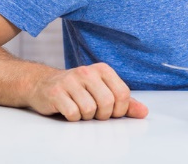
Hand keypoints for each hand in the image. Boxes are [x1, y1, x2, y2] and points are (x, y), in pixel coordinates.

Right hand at [28, 63, 147, 121]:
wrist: (43, 84)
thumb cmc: (77, 90)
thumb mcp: (103, 91)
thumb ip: (124, 102)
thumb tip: (144, 112)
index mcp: (103, 69)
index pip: (123, 93)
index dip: (120, 110)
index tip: (111, 112)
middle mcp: (88, 71)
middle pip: (107, 102)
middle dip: (103, 115)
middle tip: (94, 113)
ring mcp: (70, 80)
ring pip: (90, 109)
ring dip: (86, 117)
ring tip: (80, 110)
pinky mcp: (56, 92)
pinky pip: (73, 113)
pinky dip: (73, 118)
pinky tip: (68, 110)